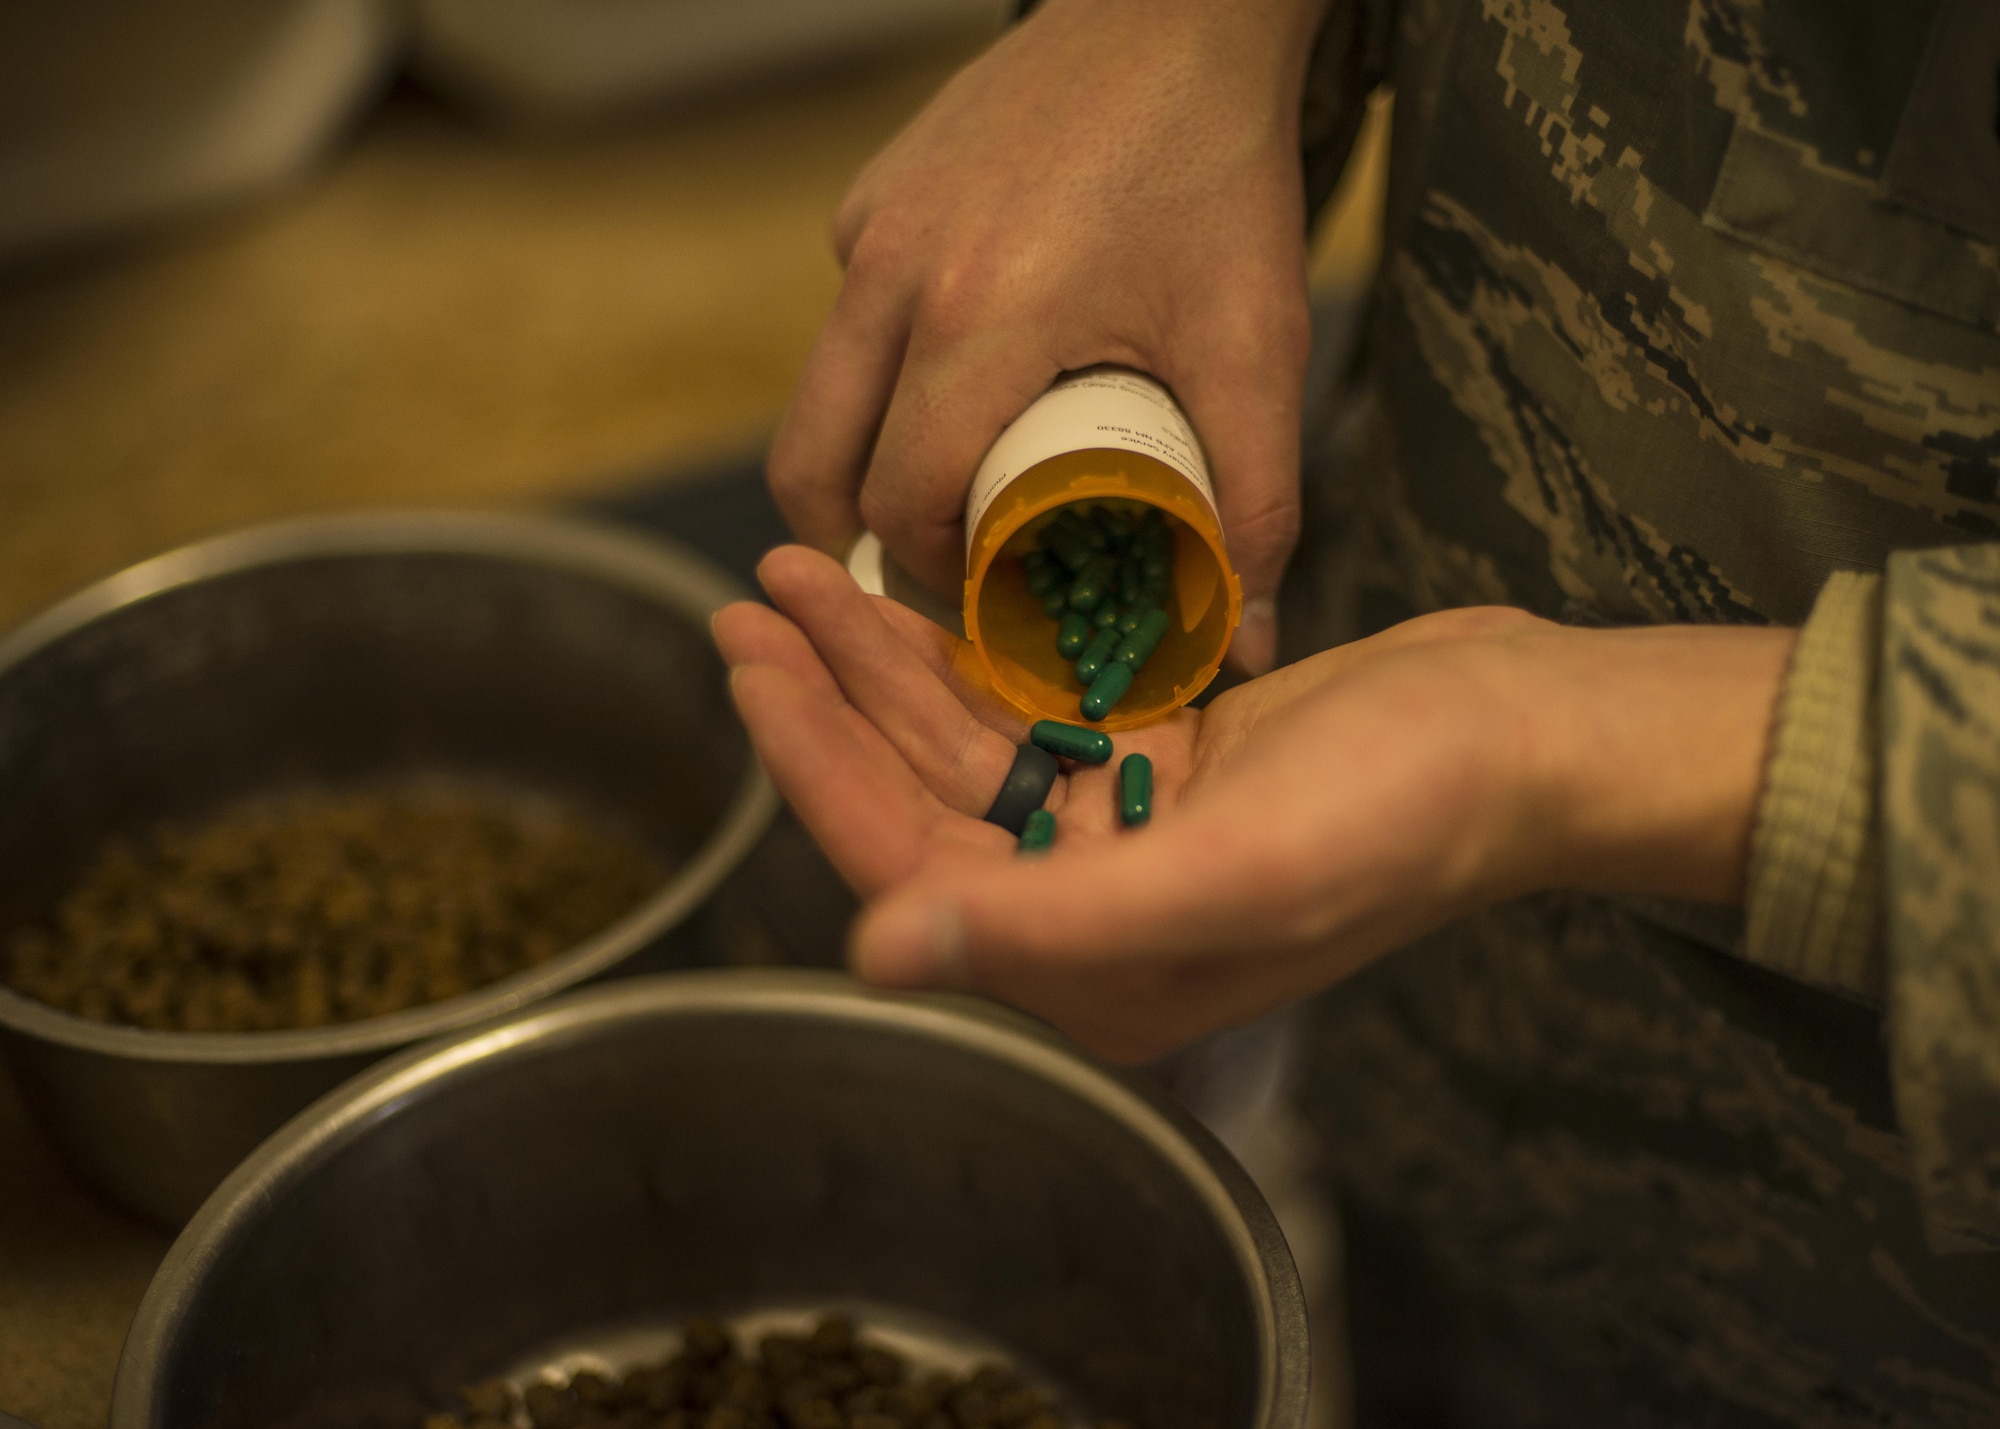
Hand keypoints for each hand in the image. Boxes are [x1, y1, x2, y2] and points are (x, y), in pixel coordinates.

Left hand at [716, 547, 1794, 1060]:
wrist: (1527, 737)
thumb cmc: (1403, 808)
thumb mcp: (1229, 868)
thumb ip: (1053, 924)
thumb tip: (878, 952)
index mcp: (1092, 972)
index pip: (908, 862)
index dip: (814, 761)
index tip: (750, 656)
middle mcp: (1090, 917)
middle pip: (916, 796)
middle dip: (828, 696)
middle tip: (754, 591)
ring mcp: (1121, 835)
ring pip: (962, 742)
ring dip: (883, 661)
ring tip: (804, 571)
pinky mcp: (1154, 766)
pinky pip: (1029, 705)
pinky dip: (971, 648)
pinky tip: (920, 588)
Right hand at [767, 0, 1329, 674]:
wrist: (1179, 11)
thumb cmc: (1219, 173)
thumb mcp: (1255, 344)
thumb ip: (1260, 501)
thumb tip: (1248, 642)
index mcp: (977, 321)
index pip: (897, 503)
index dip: (929, 577)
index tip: (984, 599)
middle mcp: (893, 274)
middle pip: (814, 466)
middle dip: (857, 543)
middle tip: (934, 574)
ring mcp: (869, 230)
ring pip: (821, 396)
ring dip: (865, 460)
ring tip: (953, 487)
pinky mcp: (869, 198)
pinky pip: (851, 321)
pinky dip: (890, 372)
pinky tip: (974, 364)